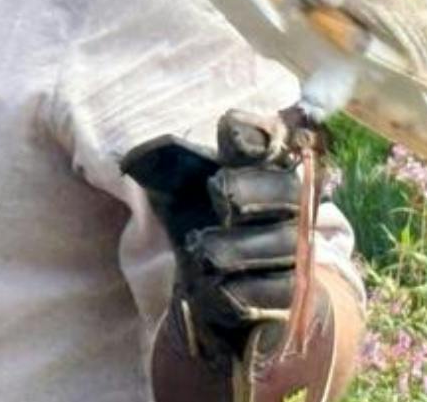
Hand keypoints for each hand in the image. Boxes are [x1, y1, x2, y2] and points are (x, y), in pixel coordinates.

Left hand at [123, 110, 338, 401]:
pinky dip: (242, 292)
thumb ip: (159, 171)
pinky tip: (217, 290)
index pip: (268, 141)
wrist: (214, 296)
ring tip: (205, 252)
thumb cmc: (198, 226)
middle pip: (288, 189)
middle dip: (253, 187)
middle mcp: (286, 208)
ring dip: (239, 247)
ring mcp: (294, 254)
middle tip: (220, 191)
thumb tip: (132, 159)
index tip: (229, 125)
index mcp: (257, 170)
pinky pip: (277, 294)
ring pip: (283, 243)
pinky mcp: (294, 300)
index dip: (254, 131)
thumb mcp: (173, 195)